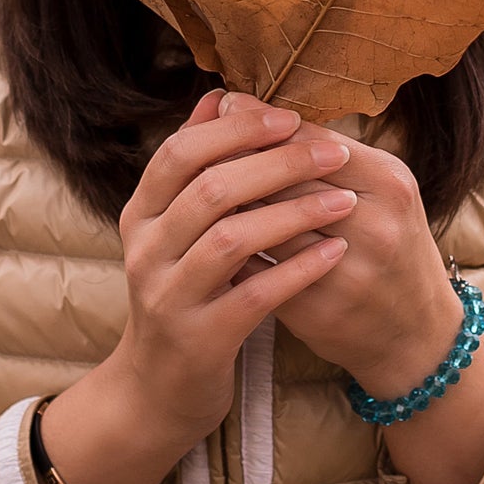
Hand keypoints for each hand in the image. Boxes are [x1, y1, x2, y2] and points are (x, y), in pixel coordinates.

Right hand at [38, 89, 356, 483]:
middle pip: (210, 188)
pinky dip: (298, 268)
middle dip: (276, 163)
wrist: (160, 388)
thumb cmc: (185, 293)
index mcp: (141, 214)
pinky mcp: (201, 338)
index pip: (181, 152)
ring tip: (342, 199)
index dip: (236, 129)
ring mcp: (169, 297)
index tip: (289, 116)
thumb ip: (197, 165)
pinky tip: (335, 251)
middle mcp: (146, 251)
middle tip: (332, 151)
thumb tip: (220, 95)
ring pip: (231, 238)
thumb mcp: (177, 228)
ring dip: (293, 212)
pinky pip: (254, 294)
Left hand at [214, 92, 460, 398]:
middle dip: (235, 159)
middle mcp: (373, 226)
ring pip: (265, 225)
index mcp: (388, 184)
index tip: (226, 105)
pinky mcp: (317, 310)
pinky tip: (207, 235)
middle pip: (284, 181)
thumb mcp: (377, 188)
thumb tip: (237, 103)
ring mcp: (346, 273)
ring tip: (195, 185)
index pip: (310, 141)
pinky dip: (230, 250)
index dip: (261, 123)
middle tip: (199, 144)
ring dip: (225, 206)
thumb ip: (318, 150)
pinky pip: (259, 270)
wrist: (415, 332)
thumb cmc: (388, 243)